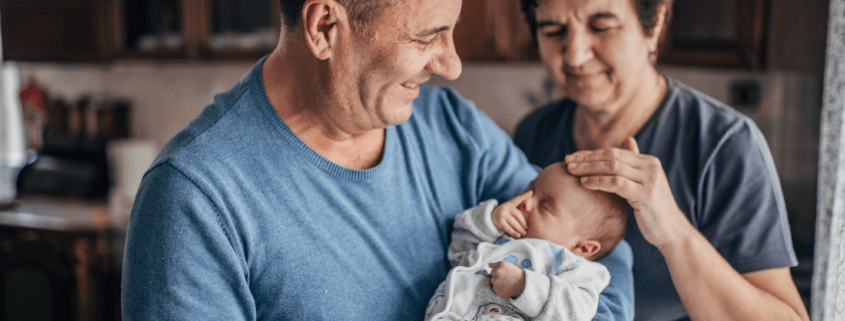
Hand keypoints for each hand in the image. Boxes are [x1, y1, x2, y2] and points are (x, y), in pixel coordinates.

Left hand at [488, 261, 525, 297]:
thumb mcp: (508, 266)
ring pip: (492, 280)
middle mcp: (497, 271)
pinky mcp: (496, 288)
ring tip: (506, 283)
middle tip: (505, 278)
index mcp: (500, 264)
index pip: (491, 266)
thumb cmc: (516, 275)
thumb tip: (489, 267)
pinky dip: (498, 288)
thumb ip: (498, 266)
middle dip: (496, 275)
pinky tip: (505, 287)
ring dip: (497, 282)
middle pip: (491, 273)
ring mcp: (496, 280)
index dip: (496, 269)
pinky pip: (494, 287)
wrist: (523, 285)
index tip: (502, 272)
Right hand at [491, 190, 531, 237]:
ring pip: (515, 223)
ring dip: (521, 229)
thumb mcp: (510, 208)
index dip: (524, 196)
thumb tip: (529, 209)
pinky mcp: (500, 222)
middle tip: (527, 228)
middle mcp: (506, 208)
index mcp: (510, 204)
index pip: (518, 199)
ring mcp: (503, 215)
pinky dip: (514, 233)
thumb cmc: (505, 214)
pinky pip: (509, 229)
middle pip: (518, 215)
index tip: (531, 192)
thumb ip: (519, 207)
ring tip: (524, 233)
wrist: (489, 218)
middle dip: (524, 223)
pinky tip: (518, 235)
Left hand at [564, 137, 691, 248]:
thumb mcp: (644, 184)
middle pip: (611, 156)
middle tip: (567, 162)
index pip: (614, 152)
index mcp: (649, 162)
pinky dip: (598, 181)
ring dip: (588, 168)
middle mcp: (650, 166)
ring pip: (612, 167)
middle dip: (586, 158)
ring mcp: (649, 180)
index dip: (591, 153)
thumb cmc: (653, 210)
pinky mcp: (645, 195)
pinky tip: (584, 183)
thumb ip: (634, 164)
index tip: (573, 157)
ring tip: (571, 171)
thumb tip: (628, 140)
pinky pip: (616, 183)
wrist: (672, 231)